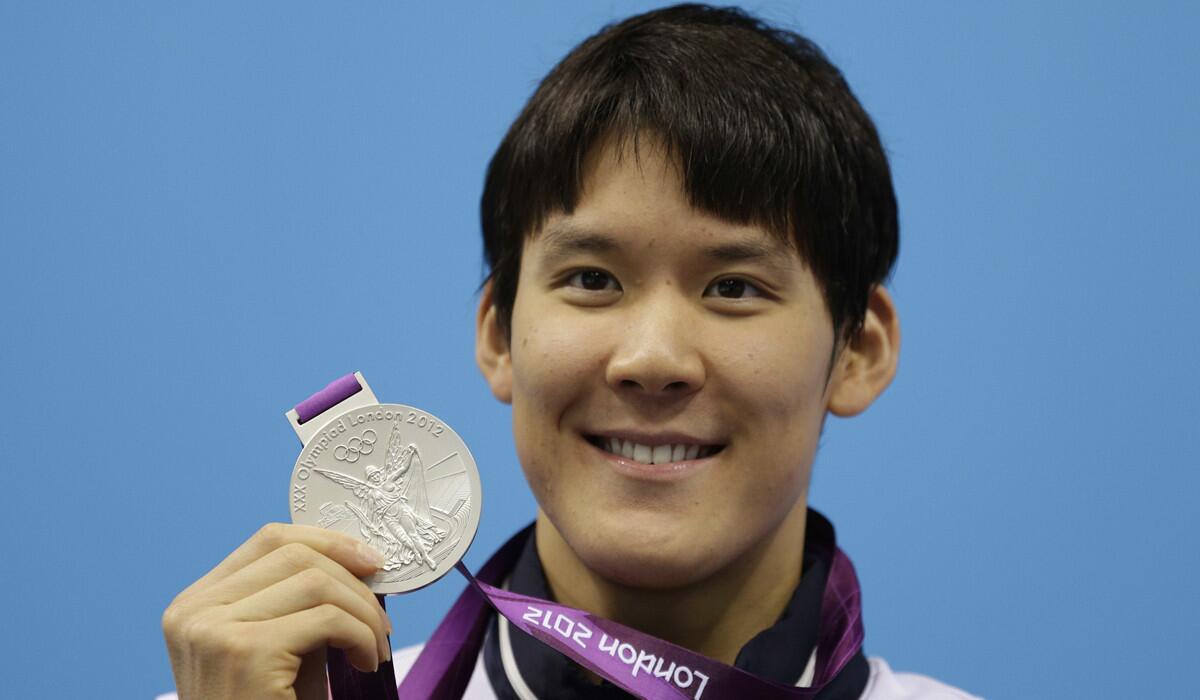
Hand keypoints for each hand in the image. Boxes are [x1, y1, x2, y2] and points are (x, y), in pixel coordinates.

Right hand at [162, 523, 391, 699]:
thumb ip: (304, 604)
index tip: (372, 561)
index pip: (269, 540)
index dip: (329, 541)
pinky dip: (361, 636)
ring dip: (363, 612)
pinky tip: (365, 662)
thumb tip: (361, 560)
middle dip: (354, 579)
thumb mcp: (281, 650)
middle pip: (294, 553)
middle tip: (381, 619)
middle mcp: (193, 612)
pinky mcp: (243, 653)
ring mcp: (212, 630)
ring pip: (315, 580)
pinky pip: (326, 618)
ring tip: (374, 648)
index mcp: (195, 604)